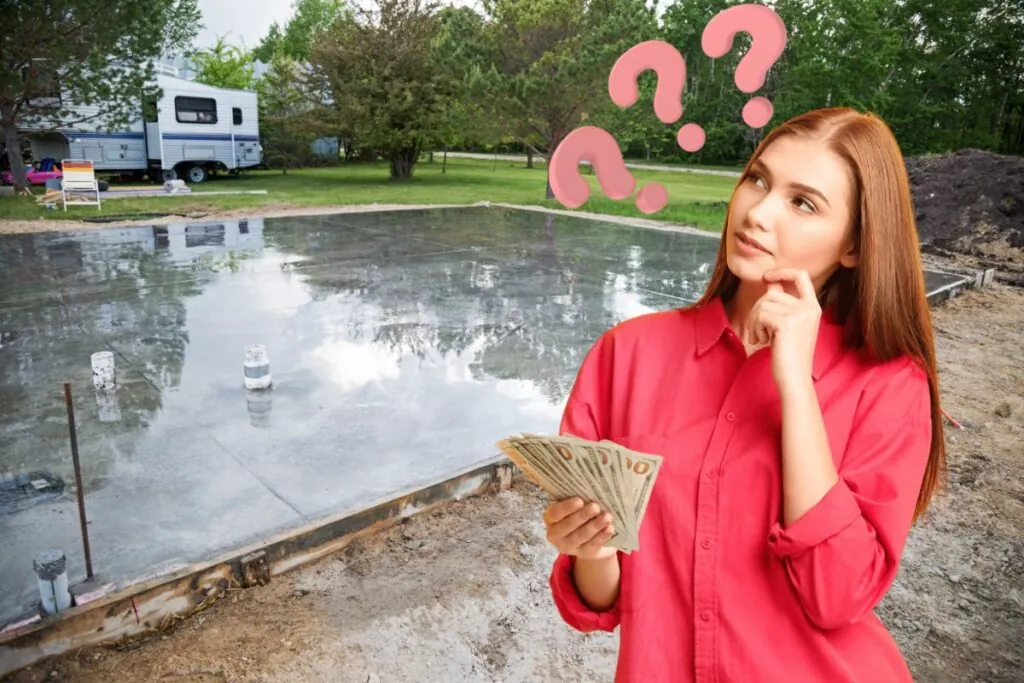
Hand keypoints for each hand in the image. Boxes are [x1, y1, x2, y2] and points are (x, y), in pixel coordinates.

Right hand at [542, 497, 616, 560]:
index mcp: (550, 519)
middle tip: (596, 507)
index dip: (566, 508)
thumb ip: (576, 500)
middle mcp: (555, 535)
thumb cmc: (578, 513)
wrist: (588, 536)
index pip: (555, 513)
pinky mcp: (583, 554)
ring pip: (581, 536)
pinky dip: (602, 536)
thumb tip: (588, 489)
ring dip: (595, 525)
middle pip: (568, 526)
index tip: (579, 500)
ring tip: (607, 516)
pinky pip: (592, 546)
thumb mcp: (573, 506)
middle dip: (583, 516)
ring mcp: (568, 547)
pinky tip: (610, 528)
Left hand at [745, 268, 821, 394]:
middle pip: (772, 294)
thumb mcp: (789, 326)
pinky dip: (755, 328)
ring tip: (759, 337)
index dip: (782, 272)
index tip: (767, 277)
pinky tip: (761, 341)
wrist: (795, 379)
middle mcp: (809, 308)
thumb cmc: (789, 356)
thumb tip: (770, 285)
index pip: (801, 275)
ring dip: (754, 321)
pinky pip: (760, 315)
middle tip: (757, 331)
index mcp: (813, 307)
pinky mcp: (786, 323)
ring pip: (763, 304)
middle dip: (757, 311)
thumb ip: (782, 306)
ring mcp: (799, 314)